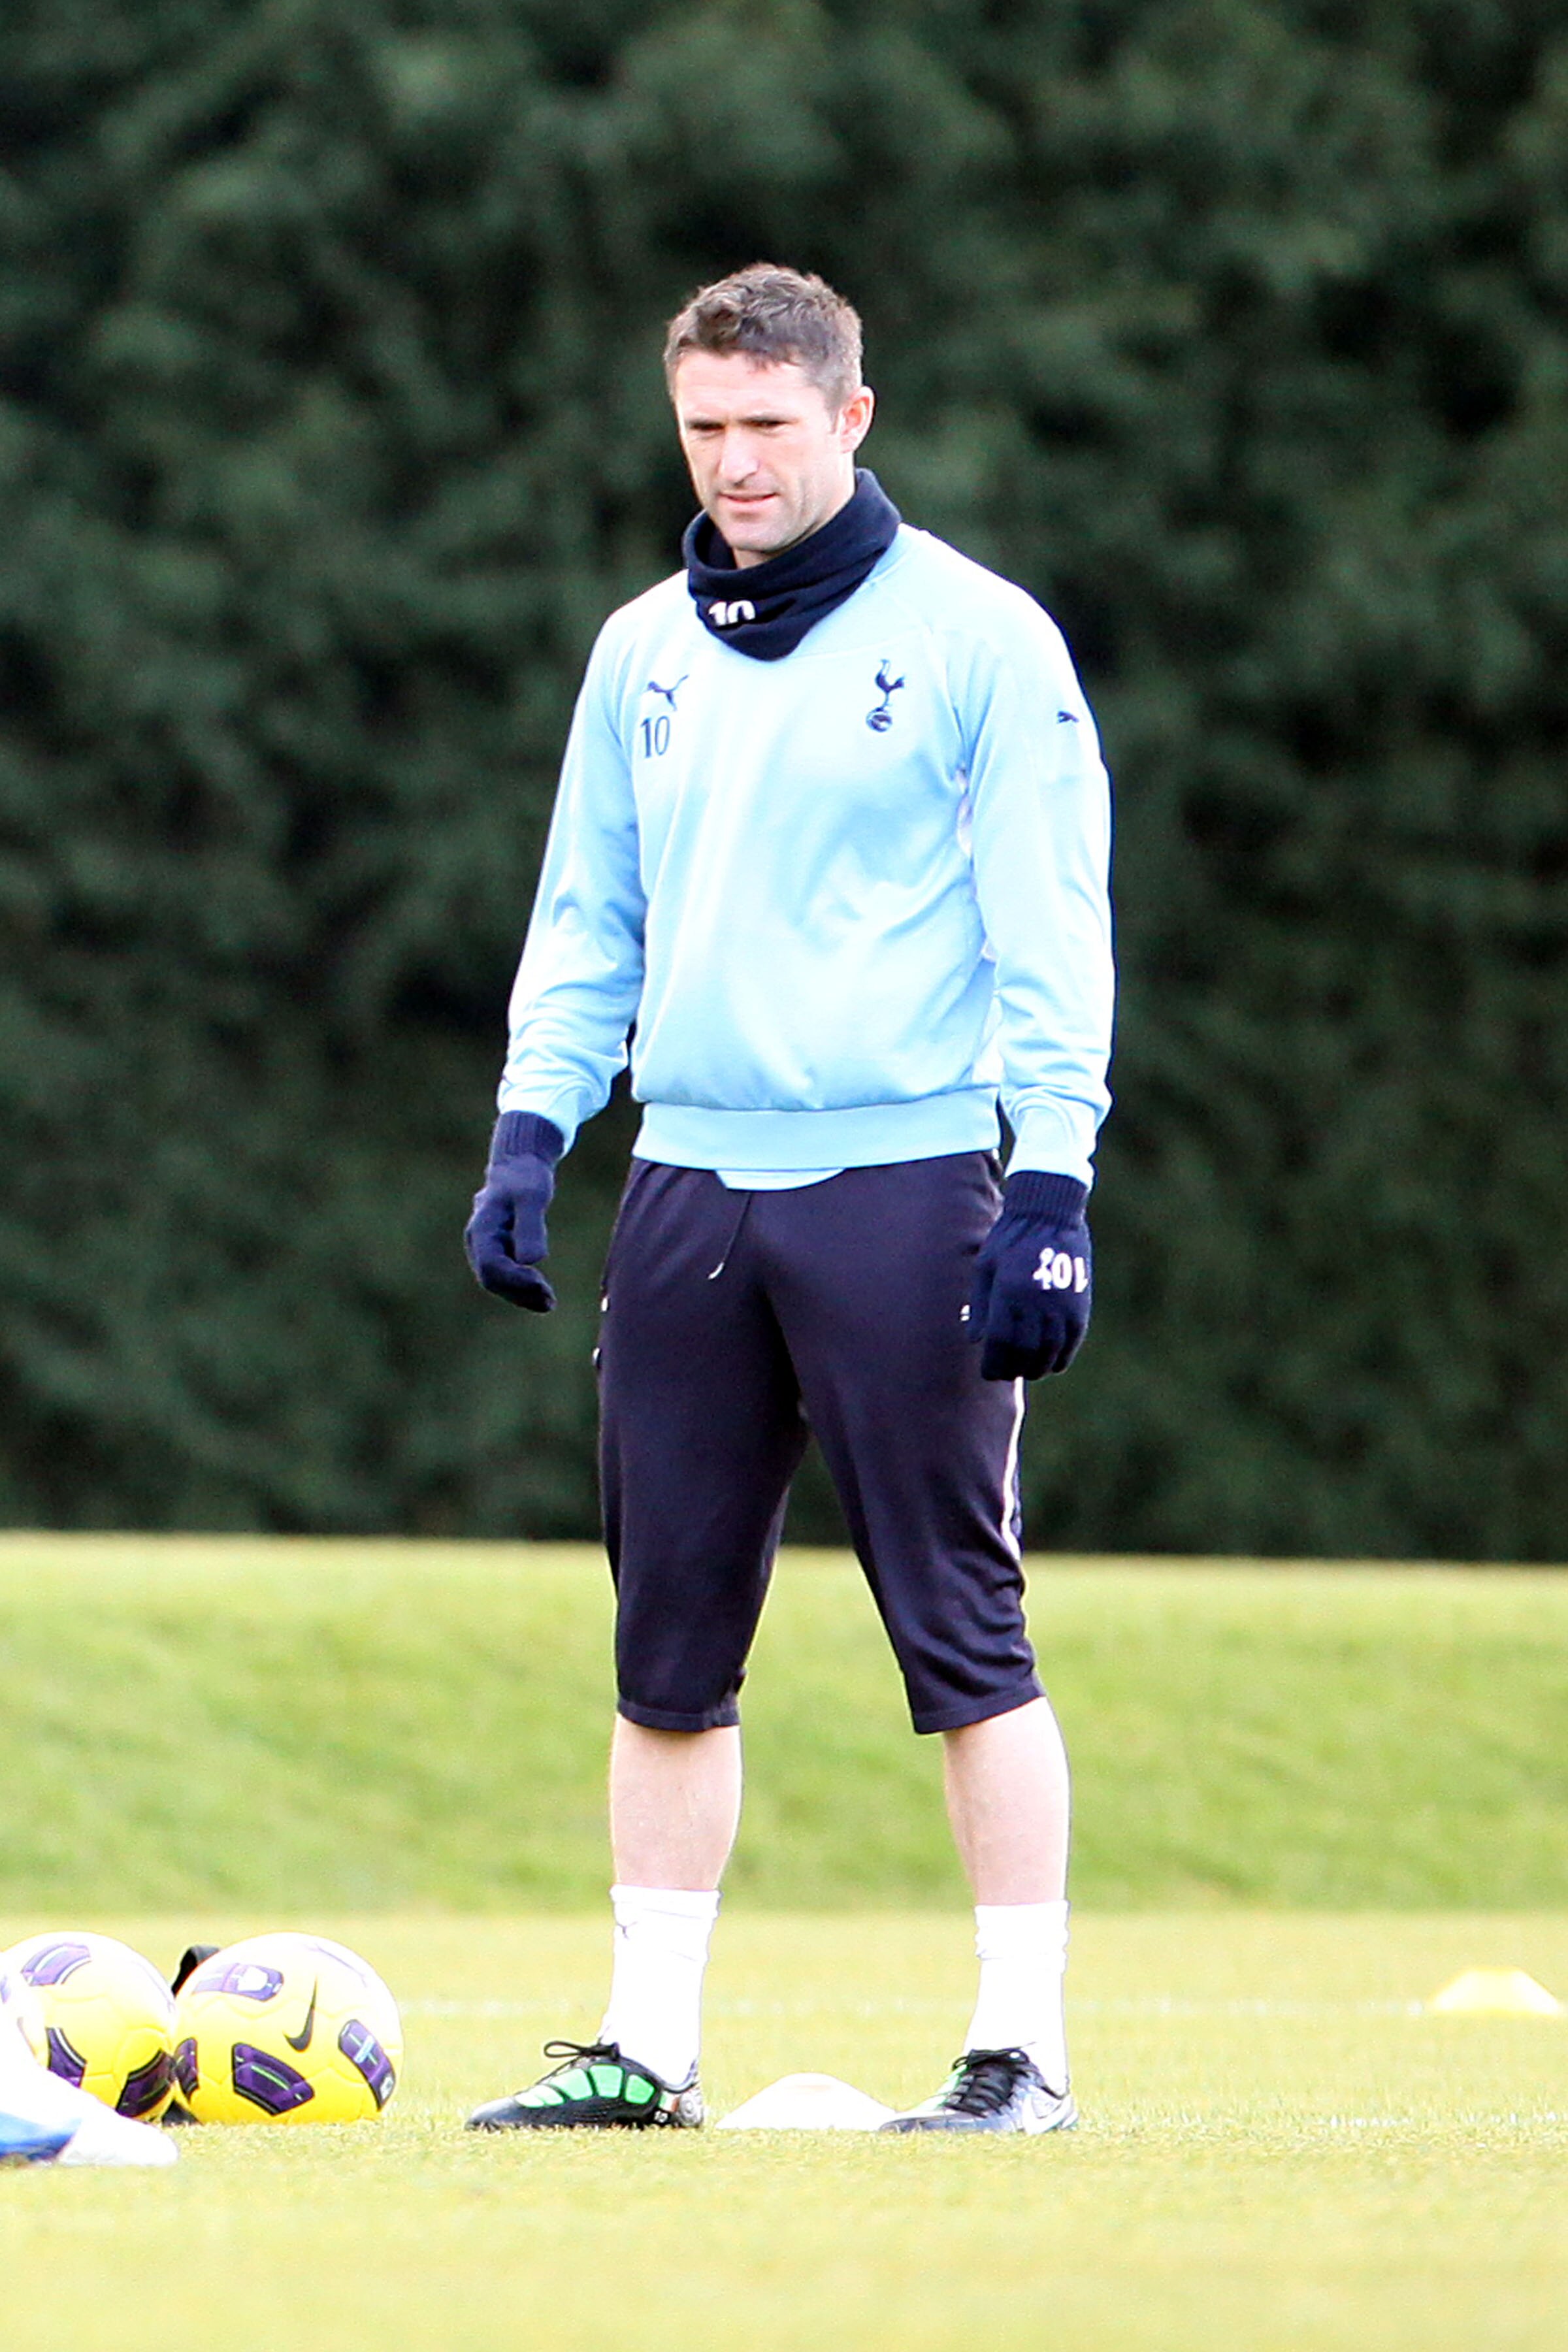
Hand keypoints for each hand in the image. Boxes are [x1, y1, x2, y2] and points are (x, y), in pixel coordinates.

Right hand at [464, 1113, 564, 1310]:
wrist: (520, 1163)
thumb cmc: (527, 1177)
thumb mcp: (533, 1197)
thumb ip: (531, 1226)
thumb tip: (531, 1261)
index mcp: (482, 1229)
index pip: (492, 1267)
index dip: (516, 1281)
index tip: (543, 1285)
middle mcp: (478, 1241)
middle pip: (492, 1279)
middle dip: (520, 1293)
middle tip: (550, 1301)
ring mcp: (485, 1246)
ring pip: (497, 1281)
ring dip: (521, 1294)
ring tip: (549, 1303)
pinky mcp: (496, 1248)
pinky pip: (504, 1275)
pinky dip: (521, 1286)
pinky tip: (542, 1293)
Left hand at [970, 1172, 1091, 1379]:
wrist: (1049, 1214)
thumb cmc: (1009, 1239)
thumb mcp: (985, 1267)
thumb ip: (980, 1305)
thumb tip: (975, 1342)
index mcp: (1009, 1293)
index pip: (1001, 1344)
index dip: (993, 1365)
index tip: (987, 1373)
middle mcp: (1037, 1303)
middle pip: (1025, 1353)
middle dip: (1012, 1369)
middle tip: (1004, 1373)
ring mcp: (1062, 1305)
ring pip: (1050, 1353)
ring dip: (1036, 1368)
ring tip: (1025, 1370)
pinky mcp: (1080, 1306)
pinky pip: (1071, 1343)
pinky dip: (1060, 1358)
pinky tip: (1050, 1362)